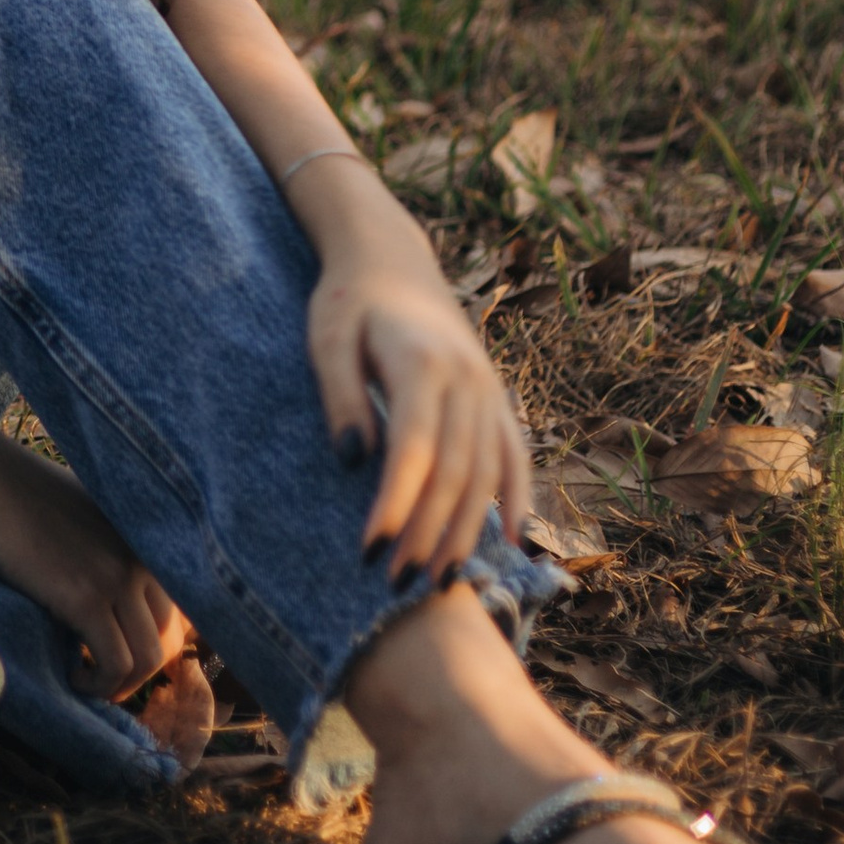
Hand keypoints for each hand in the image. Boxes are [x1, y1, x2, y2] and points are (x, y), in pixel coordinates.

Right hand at [0, 416, 191, 697]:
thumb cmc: (24, 493)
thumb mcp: (89, 514)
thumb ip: (113, 546)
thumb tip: (115, 593)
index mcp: (145, 539)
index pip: (179, 607)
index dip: (155, 640)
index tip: (125, 654)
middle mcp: (143, 558)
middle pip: (169, 637)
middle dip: (141, 665)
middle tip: (105, 673)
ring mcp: (119, 578)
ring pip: (149, 658)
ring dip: (121, 684)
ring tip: (89, 680)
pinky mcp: (87, 599)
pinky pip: (115, 664)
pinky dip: (99, 684)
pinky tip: (73, 676)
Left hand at [305, 207, 531, 577]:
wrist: (391, 259)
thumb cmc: (348, 301)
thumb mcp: (326, 338)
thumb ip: (341, 396)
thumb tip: (356, 462)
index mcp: (421, 361)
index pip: (413, 448)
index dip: (395, 503)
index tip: (369, 549)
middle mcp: (466, 378)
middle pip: (455, 471)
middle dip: (427, 532)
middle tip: (396, 584)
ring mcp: (488, 388)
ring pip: (487, 471)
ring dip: (466, 530)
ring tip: (438, 580)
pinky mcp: (496, 396)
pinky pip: (515, 454)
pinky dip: (517, 497)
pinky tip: (512, 540)